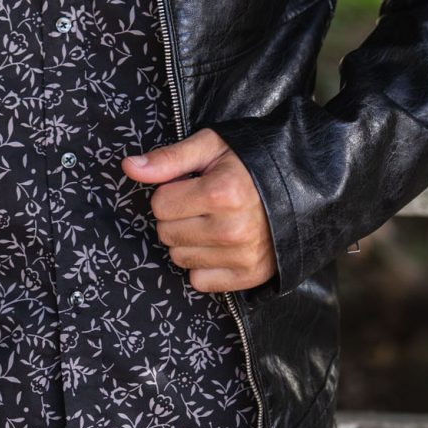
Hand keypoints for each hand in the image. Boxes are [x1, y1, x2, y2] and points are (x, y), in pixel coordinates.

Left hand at [121, 128, 275, 292]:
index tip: (190, 185)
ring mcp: (241, 256)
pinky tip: (219, 244)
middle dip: (176, 216)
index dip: (170, 192)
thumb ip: (168, 159)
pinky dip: (203, 264)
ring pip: (179, 258)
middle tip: (201, 203)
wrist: (299, 186)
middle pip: (166, 233)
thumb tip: (128, 167)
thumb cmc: (249, 162)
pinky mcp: (249, 276)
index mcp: (221, 192)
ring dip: (188, 240)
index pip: (159, 205)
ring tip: (212, 221)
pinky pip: (199, 280)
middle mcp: (231, 229)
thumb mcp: (210, 147)